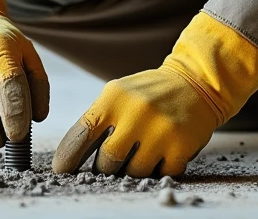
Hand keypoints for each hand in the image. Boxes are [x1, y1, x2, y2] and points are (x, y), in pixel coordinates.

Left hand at [52, 13, 257, 176]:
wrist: (197, 83)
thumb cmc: (149, 94)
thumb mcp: (119, 94)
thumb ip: (97, 120)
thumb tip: (69, 158)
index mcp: (115, 97)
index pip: (82, 135)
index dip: (68, 158)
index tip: (61, 171)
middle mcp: (137, 112)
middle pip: (106, 162)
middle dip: (106, 167)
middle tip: (114, 160)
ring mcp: (160, 130)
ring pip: (133, 173)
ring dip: (133, 169)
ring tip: (142, 152)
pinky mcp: (181, 146)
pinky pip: (159, 175)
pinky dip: (158, 169)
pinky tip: (162, 152)